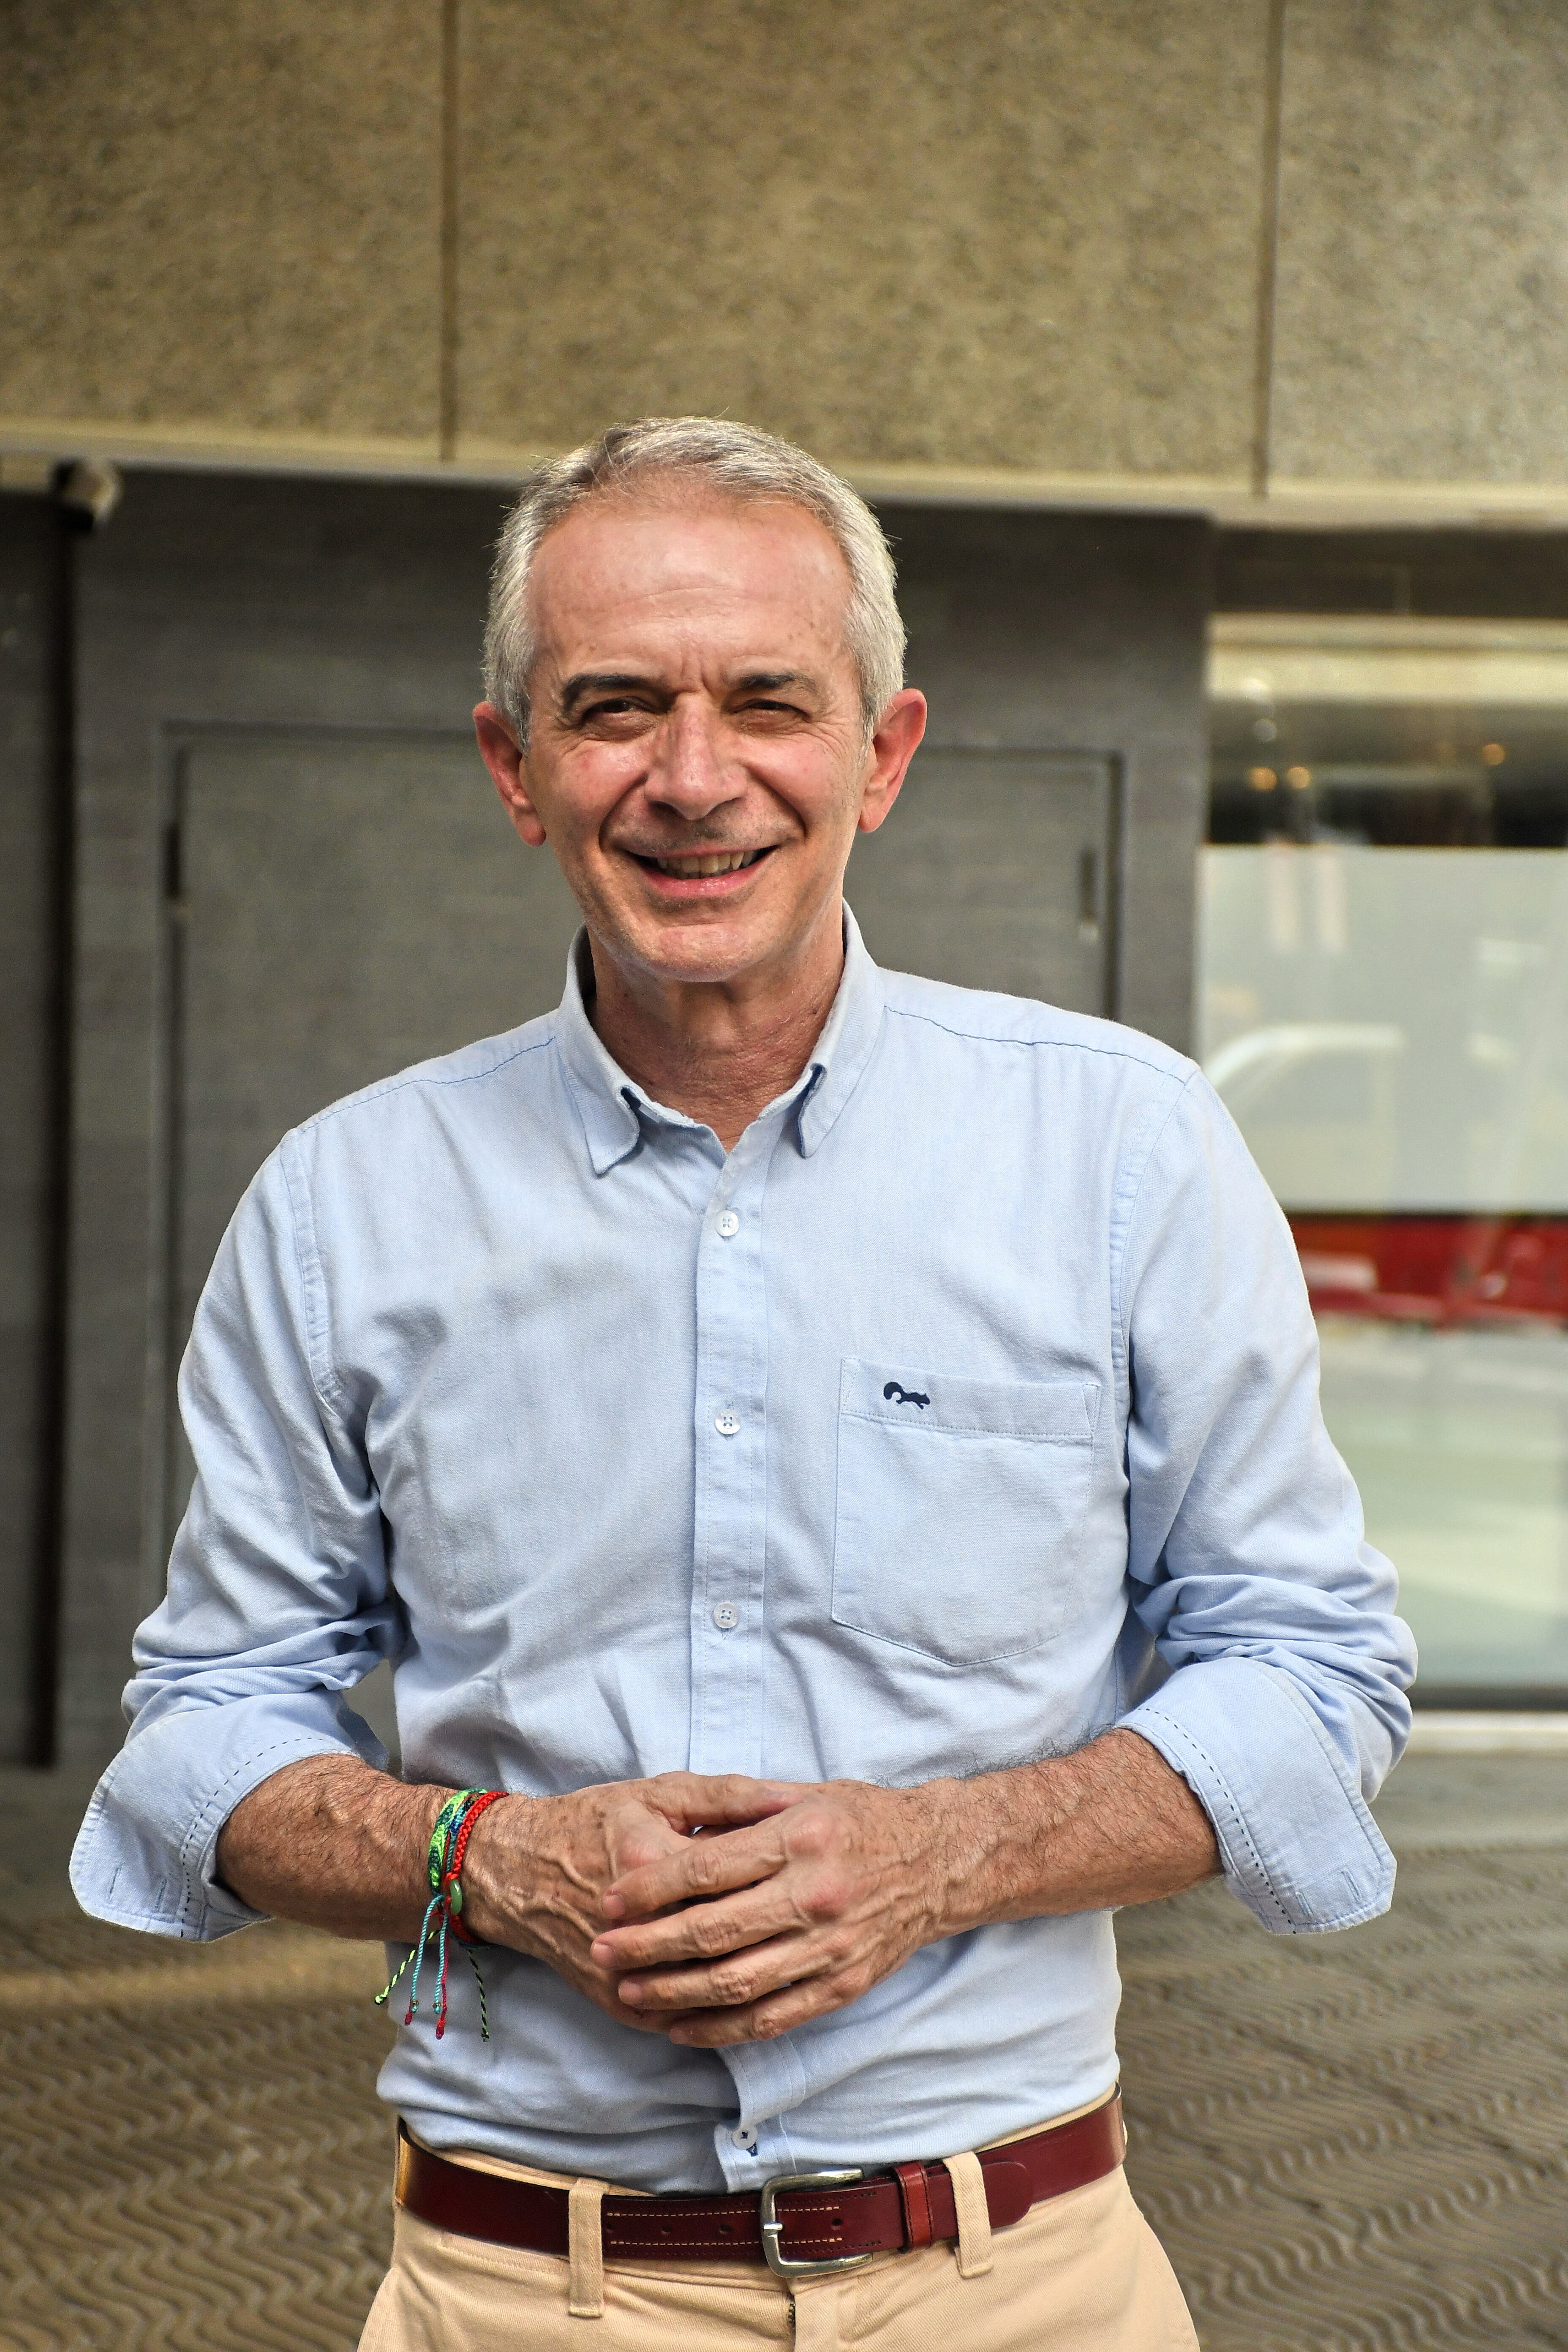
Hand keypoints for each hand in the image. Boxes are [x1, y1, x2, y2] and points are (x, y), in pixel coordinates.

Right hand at [459, 1771, 799, 2033]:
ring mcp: (628, 1974)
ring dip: (765, 1978)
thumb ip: (730, 1796)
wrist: (521, 1874)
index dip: (785, 1874)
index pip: (735, 1878)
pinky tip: (768, 1993)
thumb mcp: (663, 1791)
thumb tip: (795, 1800)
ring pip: (712, 1988)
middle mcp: (638, 1925)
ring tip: (806, 1958)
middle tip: (828, 1920)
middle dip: (783, 1933)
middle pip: (729, 1939)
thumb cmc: (597, 1821)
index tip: (824, 1868)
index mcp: (650, 1861)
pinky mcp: (621, 2005)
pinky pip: (686, 2019)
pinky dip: (728, 2013)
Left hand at [587, 1777, 968, 2046]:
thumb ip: (743, 1811)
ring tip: (630, 1991)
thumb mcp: (805, 1794)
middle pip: (712, 1931)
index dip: (650, 1888)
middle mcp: (814, 1895)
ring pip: (735, 1983)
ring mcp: (829, 1946)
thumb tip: (675, 1829)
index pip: (707, 1869)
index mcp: (800, 1838)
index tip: (609, 1899)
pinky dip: (720, 2029)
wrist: (938, 1862)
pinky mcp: (842, 1985)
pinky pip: (770, 2017)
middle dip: (647, 1945)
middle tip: (602, 1950)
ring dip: (673, 1993)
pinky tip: (681, 2026)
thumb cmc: (863, 1820)